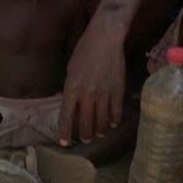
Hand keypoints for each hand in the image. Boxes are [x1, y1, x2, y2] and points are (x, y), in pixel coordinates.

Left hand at [58, 22, 125, 144]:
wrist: (105, 39)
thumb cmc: (84, 51)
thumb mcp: (70, 70)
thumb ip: (71, 88)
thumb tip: (72, 104)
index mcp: (72, 88)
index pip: (66, 116)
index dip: (65, 132)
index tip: (64, 143)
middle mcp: (87, 94)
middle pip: (85, 122)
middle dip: (84, 134)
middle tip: (85, 140)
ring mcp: (104, 93)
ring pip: (101, 120)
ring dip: (99, 130)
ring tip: (98, 135)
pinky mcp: (118, 90)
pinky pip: (116, 110)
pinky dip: (114, 119)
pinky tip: (112, 124)